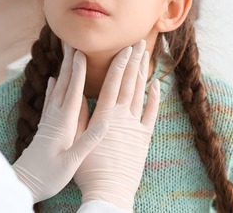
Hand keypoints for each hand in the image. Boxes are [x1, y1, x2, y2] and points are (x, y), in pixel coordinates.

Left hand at [13, 44, 109, 202]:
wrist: (24, 183)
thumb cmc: (49, 176)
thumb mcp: (72, 162)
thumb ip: (87, 141)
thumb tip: (105, 122)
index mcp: (63, 124)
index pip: (73, 92)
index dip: (78, 72)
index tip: (81, 52)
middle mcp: (55, 117)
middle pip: (63, 84)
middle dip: (69, 62)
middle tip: (72, 41)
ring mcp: (48, 120)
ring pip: (57, 89)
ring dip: (63, 69)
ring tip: (66, 53)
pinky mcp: (45, 125)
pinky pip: (50, 99)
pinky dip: (53, 86)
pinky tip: (53, 79)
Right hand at [73, 41, 160, 209]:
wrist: (109, 191)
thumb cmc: (88, 169)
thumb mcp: (76, 140)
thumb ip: (78, 117)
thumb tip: (76, 95)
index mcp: (104, 115)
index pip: (113, 82)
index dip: (119, 63)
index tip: (124, 47)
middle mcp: (122, 117)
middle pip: (128, 83)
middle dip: (133, 60)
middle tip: (138, 42)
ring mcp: (135, 127)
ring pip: (140, 94)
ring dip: (143, 73)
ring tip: (145, 56)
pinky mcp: (143, 138)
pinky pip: (151, 114)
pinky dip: (154, 98)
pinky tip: (156, 85)